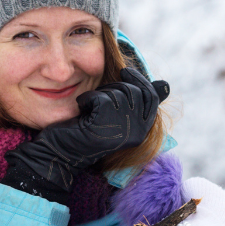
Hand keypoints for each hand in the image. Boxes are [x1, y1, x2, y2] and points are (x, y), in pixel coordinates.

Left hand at [1, 68, 168, 202]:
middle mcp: (136, 134)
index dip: (140, 81)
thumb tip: (165, 84)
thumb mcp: (114, 115)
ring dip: (100, 93)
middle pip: (136, 92)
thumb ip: (136, 102)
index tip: (125, 72)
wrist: (58, 154)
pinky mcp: (104, 128)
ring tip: (89, 108)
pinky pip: (101, 98)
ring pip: (119, 93)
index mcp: (142, 131)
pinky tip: (81, 109)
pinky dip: (87, 99)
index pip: (152, 98)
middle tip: (99, 96)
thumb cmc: (84, 132)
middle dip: (116, 86)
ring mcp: (121, 131)